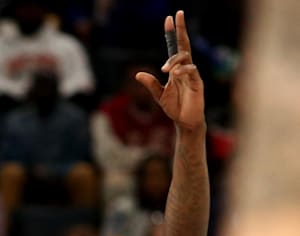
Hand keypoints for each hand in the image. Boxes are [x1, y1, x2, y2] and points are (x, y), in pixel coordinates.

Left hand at [136, 11, 203, 131]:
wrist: (184, 122)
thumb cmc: (175, 108)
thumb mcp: (159, 95)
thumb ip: (151, 84)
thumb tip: (137, 74)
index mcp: (176, 69)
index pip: (174, 47)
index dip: (172, 33)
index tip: (169, 18)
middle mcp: (185, 68)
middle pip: (184, 44)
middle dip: (180, 29)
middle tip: (178, 15)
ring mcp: (192, 74)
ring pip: (186, 57)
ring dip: (174, 60)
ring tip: (165, 70)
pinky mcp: (198, 83)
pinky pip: (192, 70)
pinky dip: (183, 70)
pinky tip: (175, 74)